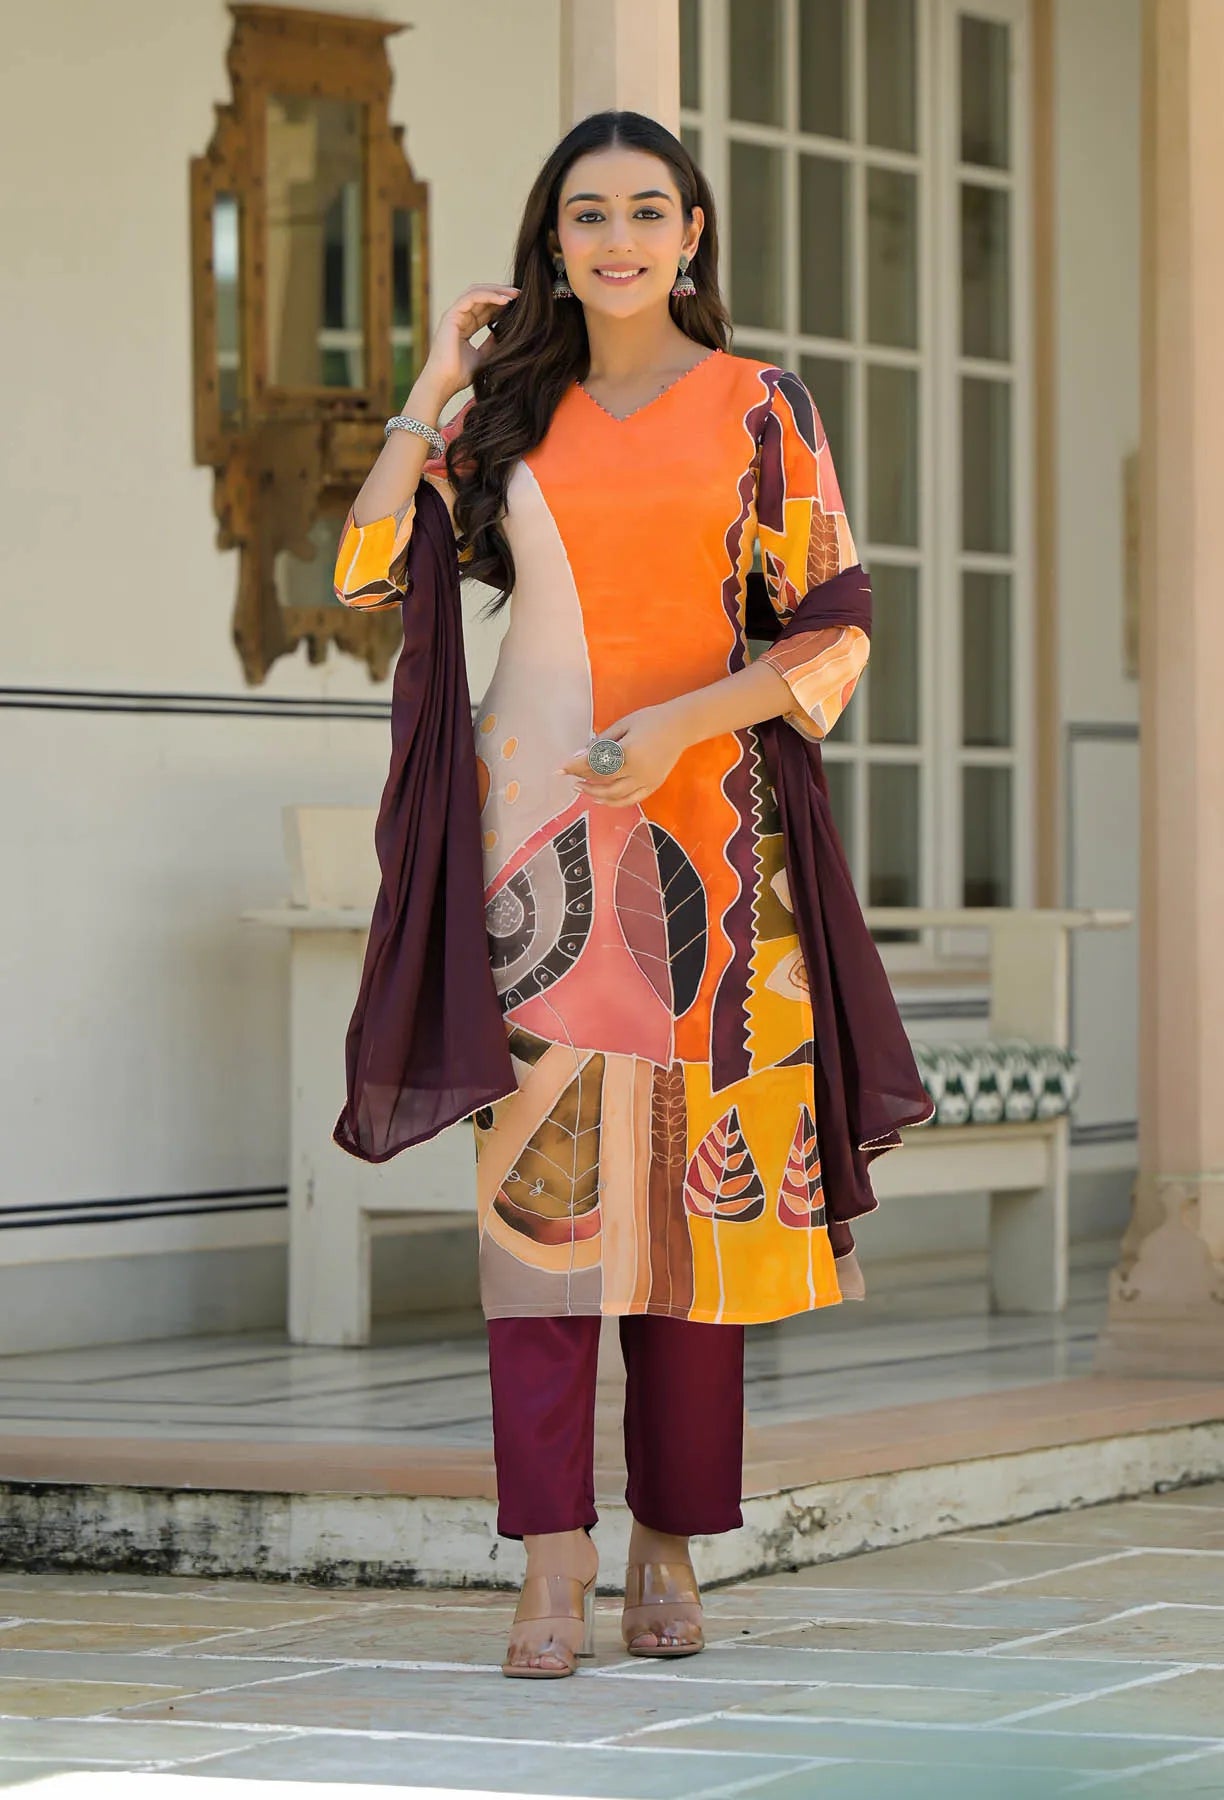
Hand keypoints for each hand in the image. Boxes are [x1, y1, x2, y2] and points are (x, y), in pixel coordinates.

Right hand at [419, 283, 519, 402]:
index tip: (520, 305)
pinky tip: (504, 300)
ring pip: (476, 292)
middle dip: (501, 292)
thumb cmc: (459, 375)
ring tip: (515, 294)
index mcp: (465, 326)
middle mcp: (459, 317)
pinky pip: (472, 297)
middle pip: (482, 296)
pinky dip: (489, 296)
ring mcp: (454, 315)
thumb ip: (492, 344)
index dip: (501, 303)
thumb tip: (506, 334)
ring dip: (497, 291)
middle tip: (521, 294)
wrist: (444, 384)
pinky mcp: (451, 315)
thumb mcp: (483, 356)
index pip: (485, 308)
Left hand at [559, 706, 689, 807]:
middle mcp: (636, 770)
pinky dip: (614, 802)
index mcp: (627, 752)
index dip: (575, 766)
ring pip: (614, 795)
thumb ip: (601, 741)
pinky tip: (601, 798)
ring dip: (595, 793)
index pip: (594, 763)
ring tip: (581, 788)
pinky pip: (630, 800)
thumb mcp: (623, 724)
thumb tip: (580, 754)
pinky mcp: (652, 786)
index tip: (560, 769)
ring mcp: (645, 781)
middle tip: (569, 777)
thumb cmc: (650, 720)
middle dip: (582, 778)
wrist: (680, 726)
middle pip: (602, 780)